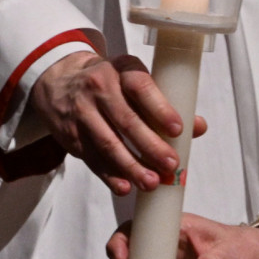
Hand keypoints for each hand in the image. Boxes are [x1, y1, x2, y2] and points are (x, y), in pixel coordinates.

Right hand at [29, 51, 206, 194]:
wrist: (59, 82)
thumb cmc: (112, 83)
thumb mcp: (136, 81)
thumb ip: (168, 103)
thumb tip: (199, 127)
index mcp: (122, 70)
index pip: (142, 88)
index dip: (160, 109)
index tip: (178, 129)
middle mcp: (99, 89)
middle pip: (127, 121)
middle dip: (151, 146)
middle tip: (171, 165)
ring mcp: (82, 113)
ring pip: (108, 143)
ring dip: (132, 166)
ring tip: (153, 182)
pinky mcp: (70, 136)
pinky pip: (92, 158)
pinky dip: (110, 175)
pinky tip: (126, 187)